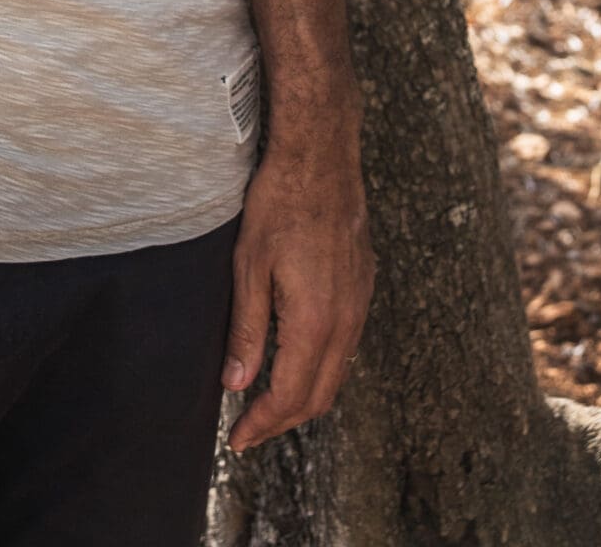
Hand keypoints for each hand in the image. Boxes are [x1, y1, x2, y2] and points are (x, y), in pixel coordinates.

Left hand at [222, 134, 373, 452]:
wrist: (321, 159)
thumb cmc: (279, 205)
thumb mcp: (249, 267)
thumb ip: (247, 331)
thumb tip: (237, 384)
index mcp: (315, 322)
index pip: (290, 396)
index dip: (262, 424)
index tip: (238, 440)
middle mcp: (345, 322)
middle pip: (319, 396)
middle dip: (283, 421)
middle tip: (249, 431)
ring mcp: (359, 306)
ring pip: (337, 375)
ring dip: (304, 397)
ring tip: (267, 404)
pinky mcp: (363, 289)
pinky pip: (346, 348)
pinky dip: (321, 369)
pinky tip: (296, 361)